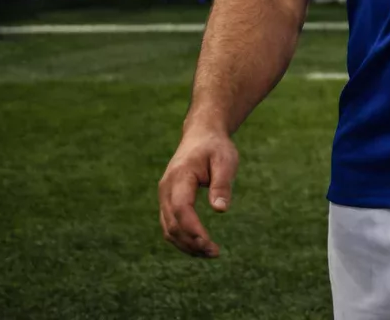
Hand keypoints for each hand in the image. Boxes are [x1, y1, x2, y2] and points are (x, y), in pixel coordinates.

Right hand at [158, 124, 238, 258]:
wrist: (201, 135)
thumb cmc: (216, 147)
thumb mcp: (226, 160)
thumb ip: (222, 184)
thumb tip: (221, 210)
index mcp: (180, 176)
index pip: (181, 208)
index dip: (193, 228)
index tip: (208, 243)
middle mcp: (166, 189)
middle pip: (172, 224)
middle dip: (192, 242)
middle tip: (215, 253)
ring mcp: (164, 197)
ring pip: (168, 229)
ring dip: (187, 245)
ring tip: (210, 253)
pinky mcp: (168, 202)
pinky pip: (170, 226)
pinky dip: (182, 240)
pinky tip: (200, 246)